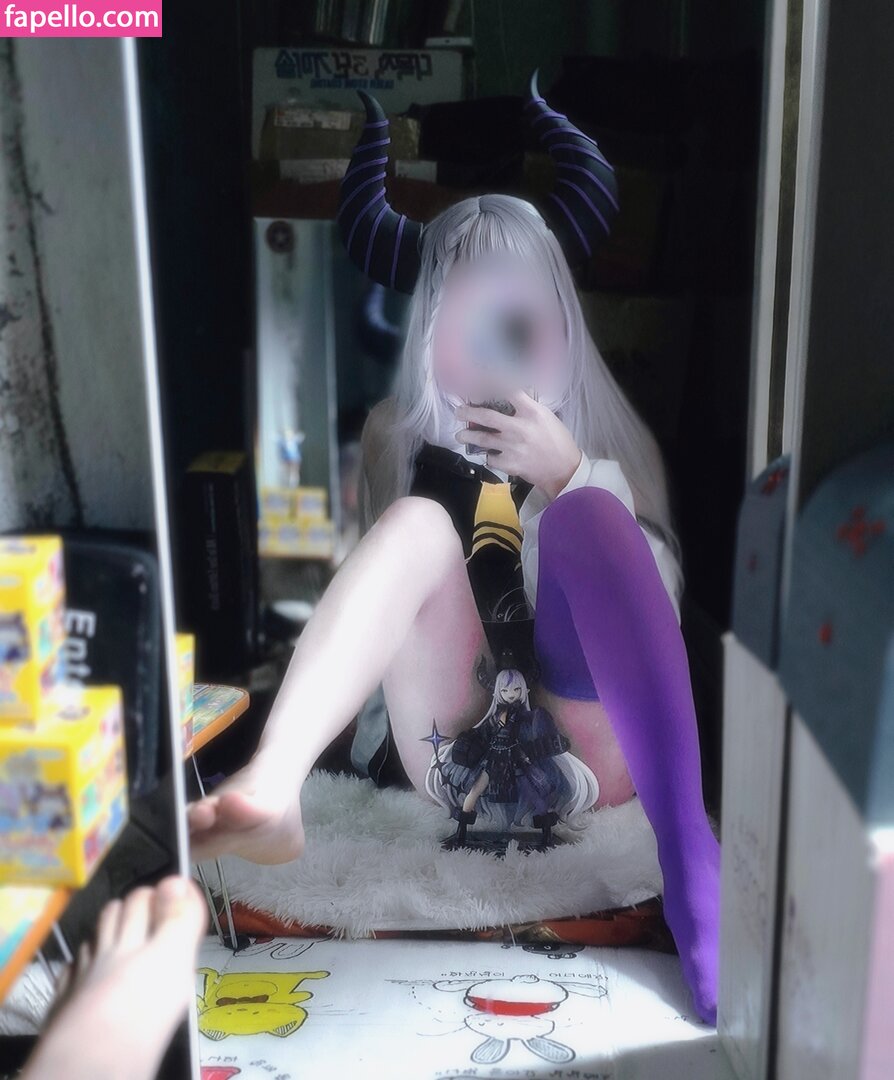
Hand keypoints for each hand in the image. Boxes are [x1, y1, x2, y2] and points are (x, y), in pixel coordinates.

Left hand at [455, 389, 581, 498]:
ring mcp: (512, 447)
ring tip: (461, 436)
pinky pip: (491, 458)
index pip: (509, 390)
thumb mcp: (546, 417)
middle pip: (486, 416)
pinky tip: (490, 455)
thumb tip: (508, 401)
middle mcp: (519, 428)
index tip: (479, 378)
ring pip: (482, 440)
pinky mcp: (509, 464)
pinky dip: (489, 456)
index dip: (491, 382)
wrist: (564, 469)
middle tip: (459, 412)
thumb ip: (527, 409)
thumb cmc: (558, 441)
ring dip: (468, 436)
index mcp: (532, 412)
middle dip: (468, 413)